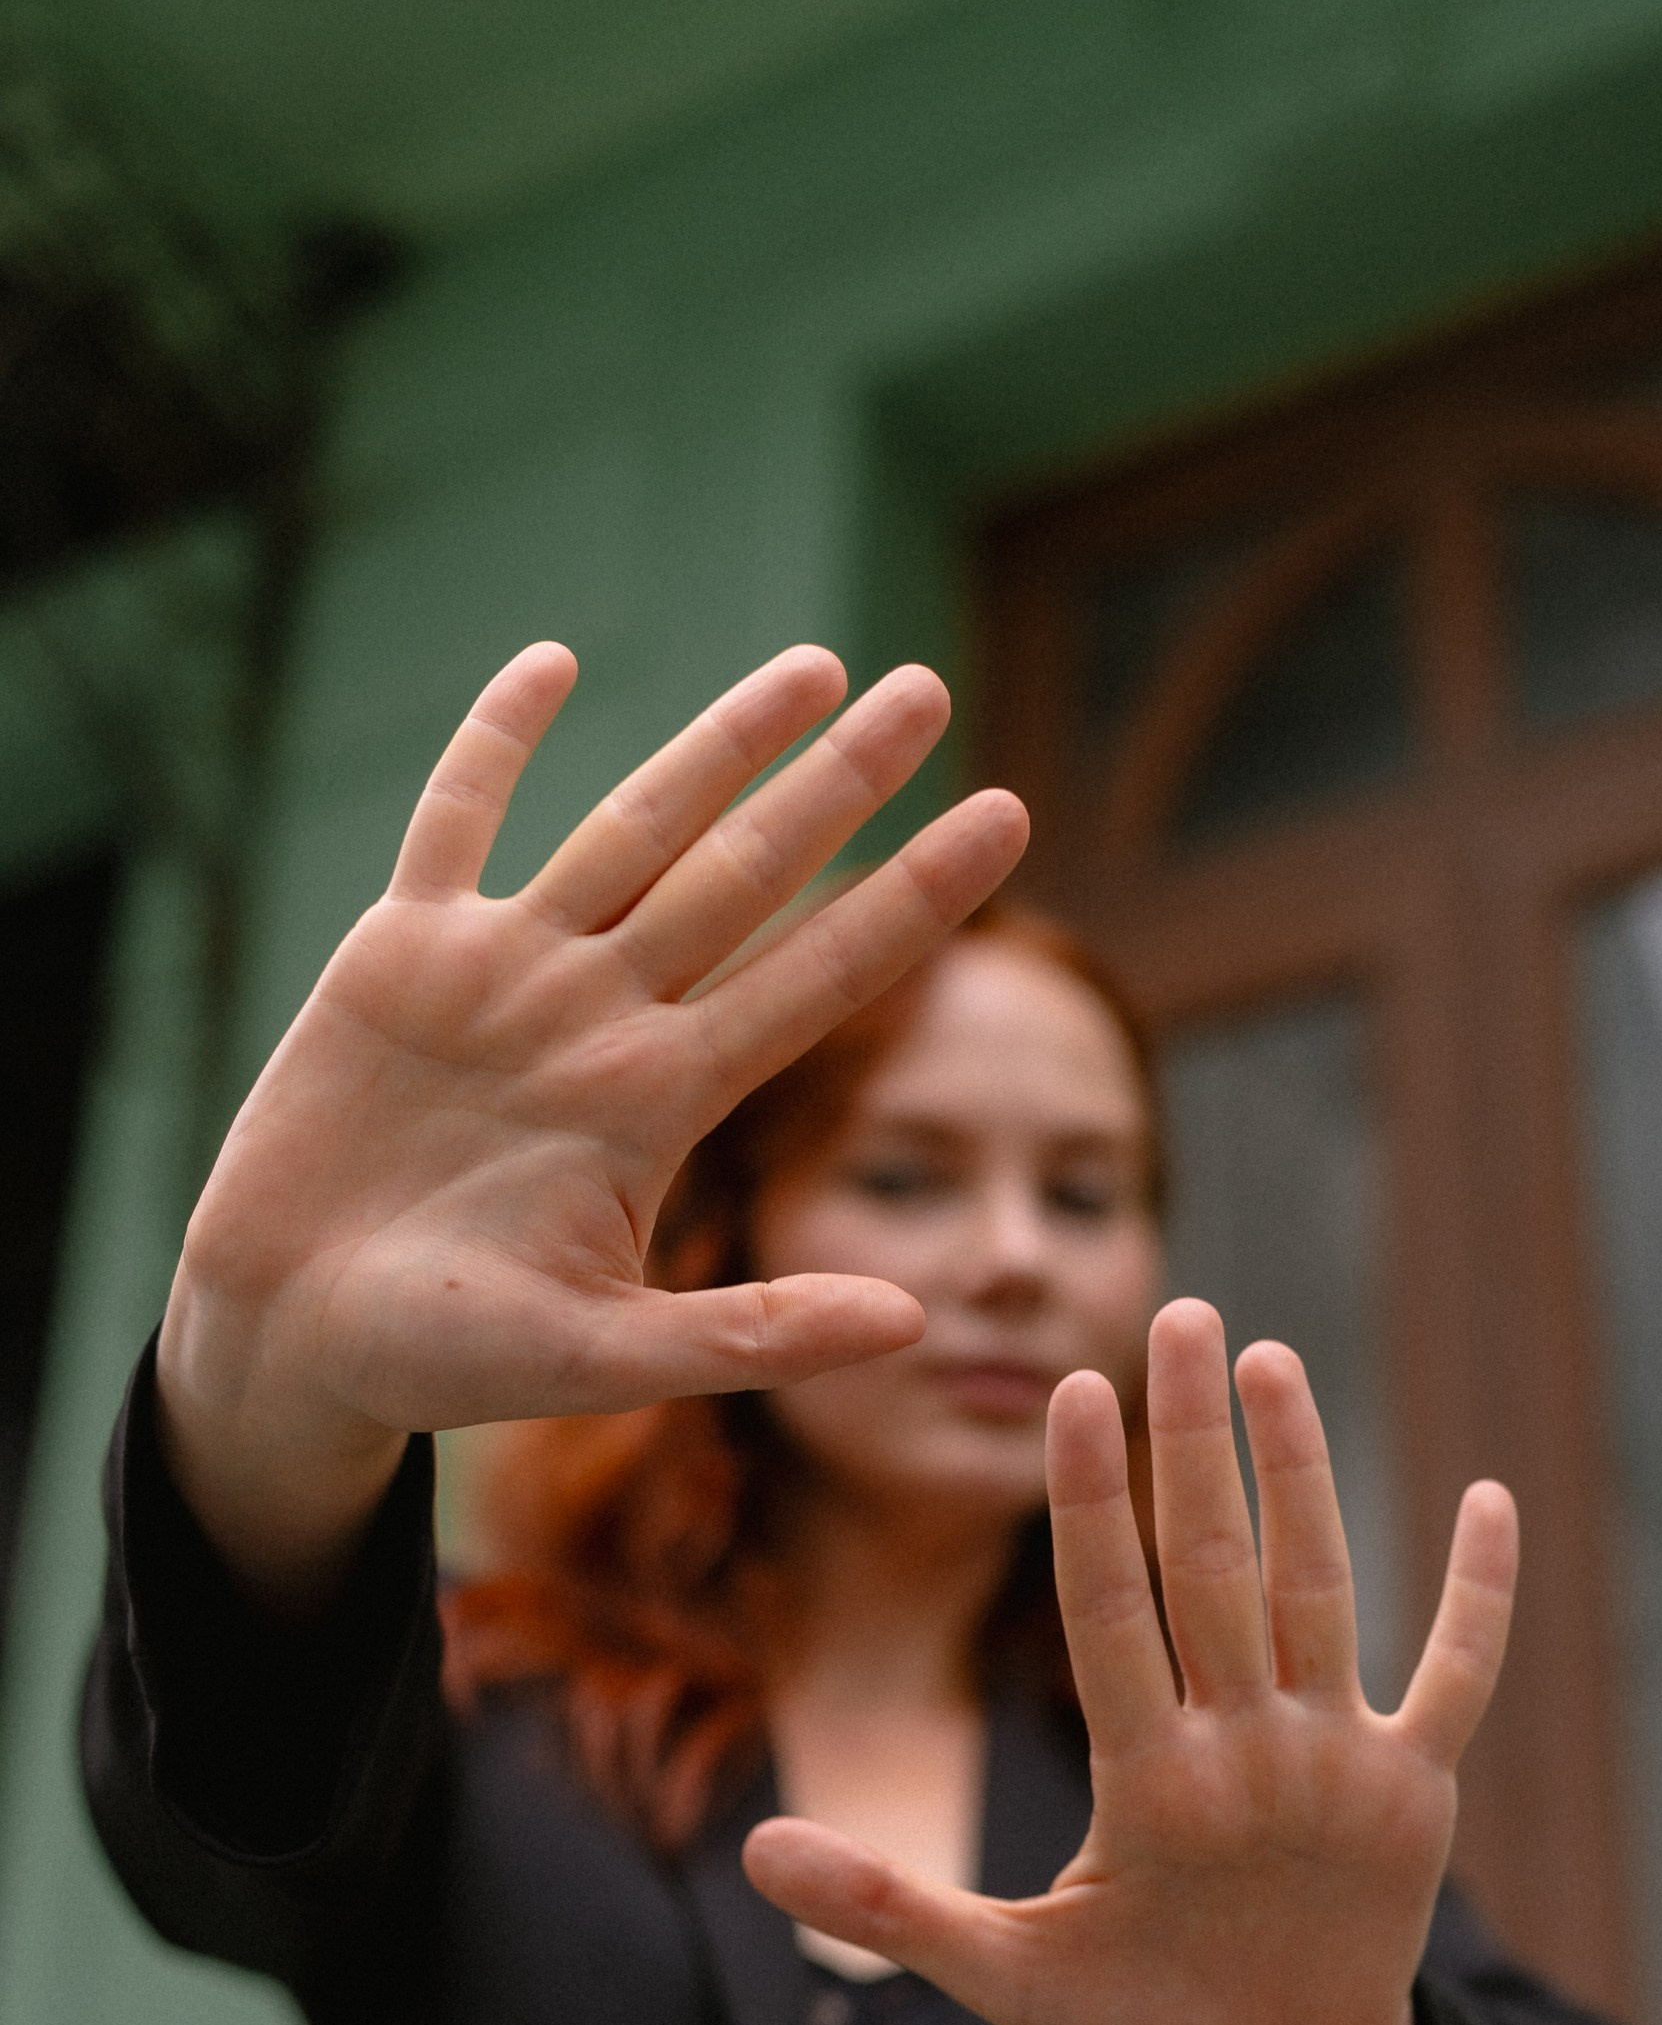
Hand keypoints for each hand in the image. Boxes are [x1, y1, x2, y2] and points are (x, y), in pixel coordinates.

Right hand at [158, 641, 1026, 1599]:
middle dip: (840, 780)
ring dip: (719, 744)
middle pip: (748, 873)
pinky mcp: (399, 955)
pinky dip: (495, 740)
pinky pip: (456, 820)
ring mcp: (506, 975)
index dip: (914, 895)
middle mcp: (604, 1018)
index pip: (822, 978)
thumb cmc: (442, 1362)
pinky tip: (555, 662)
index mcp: (660, 1101)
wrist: (292, 1338)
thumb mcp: (605, 1358)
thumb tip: (914, 1323)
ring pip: (633, 827)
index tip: (1008, 814)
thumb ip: (754, 1335)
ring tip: (817, 666)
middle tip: (931, 688)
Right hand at [744, 1297, 1516, 2024]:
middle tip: (1183, 1312)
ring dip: (1299, 1469)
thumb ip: (891, 1906)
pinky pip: (1462, 1671)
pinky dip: (1484, 1590)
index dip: (1091, 1496)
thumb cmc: (1137, 2022)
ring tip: (1273, 1356)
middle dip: (1195, 1435)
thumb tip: (759, 1855)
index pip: (1109, 1614)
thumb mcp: (1008, 1978)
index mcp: (1150, 1792)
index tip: (1079, 1386)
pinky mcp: (1422, 1787)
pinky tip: (1497, 1496)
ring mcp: (1345, 1767)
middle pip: (1217, 1570)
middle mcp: (1253, 1761)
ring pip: (1326, 1591)